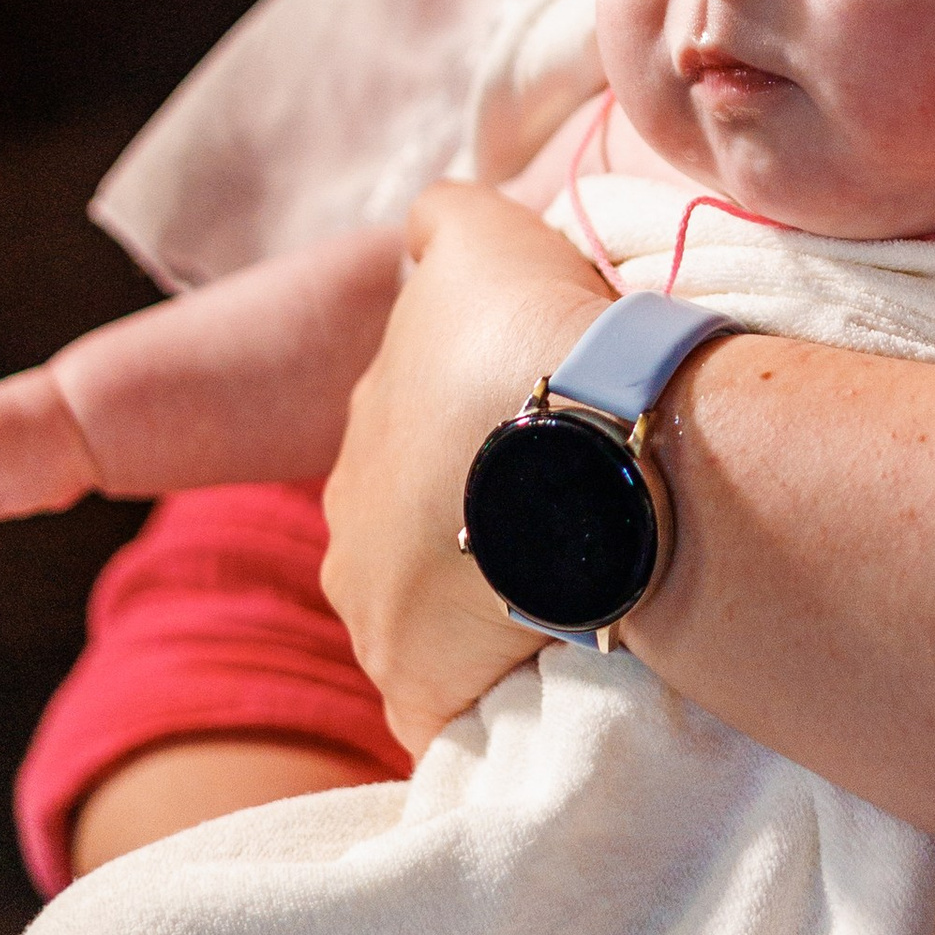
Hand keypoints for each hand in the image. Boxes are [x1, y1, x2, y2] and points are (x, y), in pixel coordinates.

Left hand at [320, 182, 610, 754]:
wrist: (584, 449)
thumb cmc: (533, 339)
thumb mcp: (483, 239)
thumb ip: (445, 226)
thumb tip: (428, 230)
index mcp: (360, 447)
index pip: (413, 447)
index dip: (480, 439)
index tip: (549, 434)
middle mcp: (351, 543)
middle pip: (418, 542)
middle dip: (475, 531)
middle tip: (569, 515)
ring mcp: (384, 630)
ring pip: (437, 626)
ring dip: (491, 612)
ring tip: (579, 590)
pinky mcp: (430, 700)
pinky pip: (461, 707)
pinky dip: (499, 692)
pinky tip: (556, 671)